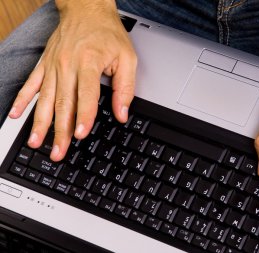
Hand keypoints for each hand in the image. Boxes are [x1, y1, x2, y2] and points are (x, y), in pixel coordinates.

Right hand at [9, 0, 136, 161]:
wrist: (86, 9)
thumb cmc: (108, 32)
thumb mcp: (127, 58)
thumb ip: (125, 88)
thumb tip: (122, 114)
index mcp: (90, 63)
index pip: (86, 95)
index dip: (83, 116)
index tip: (80, 135)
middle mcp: (68, 65)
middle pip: (63, 103)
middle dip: (60, 131)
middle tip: (58, 152)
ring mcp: (53, 65)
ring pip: (45, 99)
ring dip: (40, 123)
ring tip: (36, 142)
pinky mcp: (45, 63)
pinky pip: (31, 84)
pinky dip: (23, 100)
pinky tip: (16, 115)